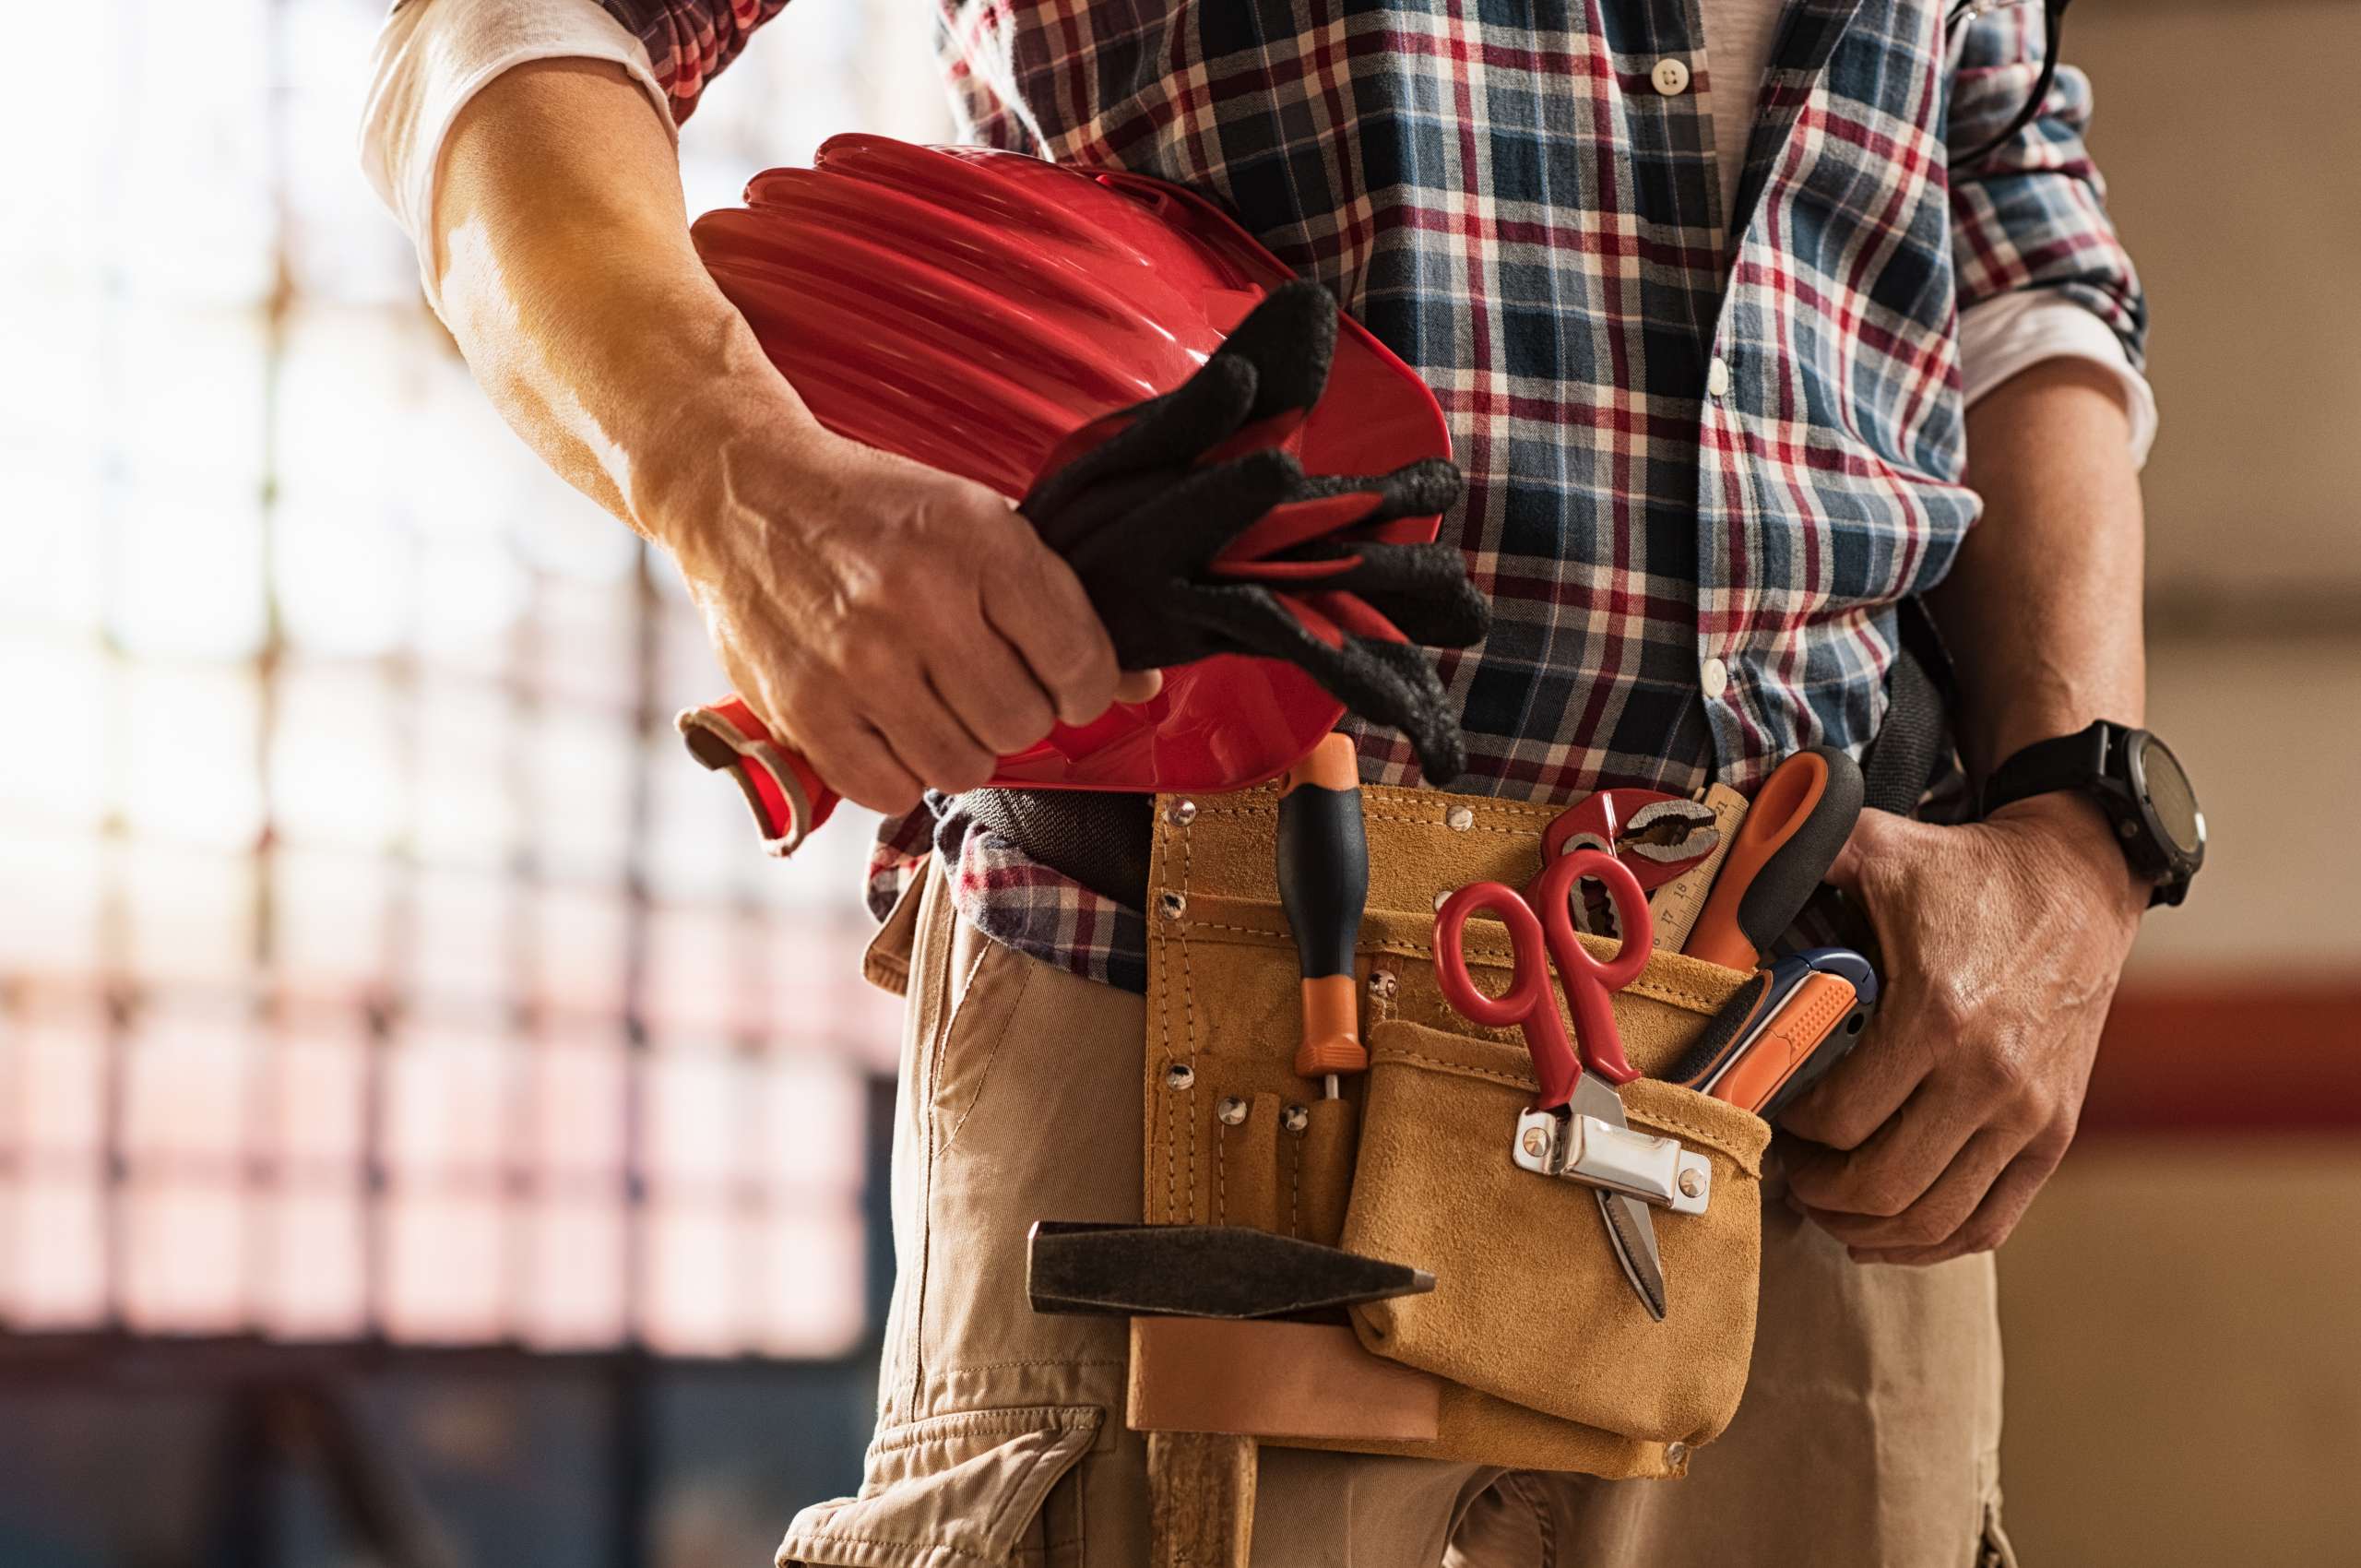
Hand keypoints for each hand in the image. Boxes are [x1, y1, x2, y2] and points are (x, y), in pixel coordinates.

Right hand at [661, 410, 1156, 814]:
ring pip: (962, 767)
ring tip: (932, 703)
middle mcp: (918, 600)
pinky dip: (899, 772)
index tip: (1066, 682)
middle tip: (986, 686)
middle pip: (1022, 724)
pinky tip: (889, 727)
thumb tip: (1138, 686)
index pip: (1079, 660)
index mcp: (977, 540)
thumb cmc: (871, 512)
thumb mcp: (974, 520)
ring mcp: (858, 660)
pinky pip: (890, 791)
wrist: (743, 493)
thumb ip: (1056, 602)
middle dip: (1018, 715)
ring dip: (958, 747)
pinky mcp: (805, 708)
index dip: (1086, 686)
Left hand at [1777, 793, 2147, 1263]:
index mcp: (1937, 1017)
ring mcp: (2029, 1116)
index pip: (1840, 1120)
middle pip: (1883, 1186)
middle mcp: (1990, 1078)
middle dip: (1819, 1191)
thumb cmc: (1968, 872)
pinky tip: (1887, 1227)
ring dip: (1867, 1227)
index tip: (1769, 1110)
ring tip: (1829, 1203)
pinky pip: (1988, 1223)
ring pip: (1933, 1220)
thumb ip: (1796, 858)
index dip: (1789, 1129)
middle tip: (1789, 1170)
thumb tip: (1724, 877)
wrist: (2078, 881)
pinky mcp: (2054, 1134)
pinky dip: (1931, 1241)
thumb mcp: (1878, 847)